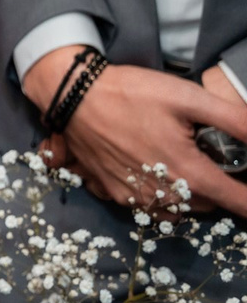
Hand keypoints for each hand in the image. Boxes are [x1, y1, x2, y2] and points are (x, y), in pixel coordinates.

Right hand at [25, 47, 246, 213]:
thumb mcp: (189, 97)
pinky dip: (165, 196)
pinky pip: (153, 207)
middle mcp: (163, 193)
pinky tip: (159, 171)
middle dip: (223, 190)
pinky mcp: (115, 194)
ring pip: (182, 208)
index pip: (237, 200)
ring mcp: (136, 198)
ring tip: (189, 165)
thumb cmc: (132, 93)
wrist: (73, 96)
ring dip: (194, 195)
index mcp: (188, 171)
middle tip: (219, 161)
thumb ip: (235, 120)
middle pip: (211, 204)